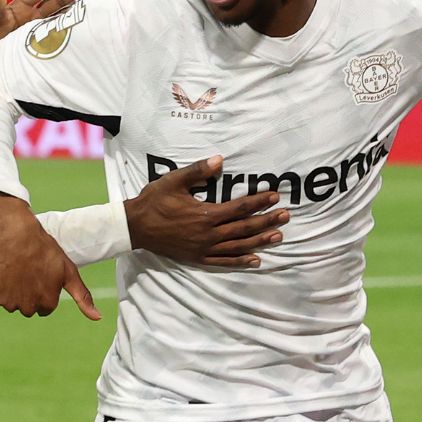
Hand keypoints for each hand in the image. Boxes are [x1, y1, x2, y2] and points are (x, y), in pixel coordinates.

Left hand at [0, 0, 99, 74]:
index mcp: (19, 8)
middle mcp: (32, 18)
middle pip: (57, 1)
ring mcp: (38, 34)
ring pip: (61, 18)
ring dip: (77, 10)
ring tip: (97, 2)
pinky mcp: (41, 49)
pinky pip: (59, 38)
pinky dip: (72, 33)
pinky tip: (86, 28)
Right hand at [0, 192, 100, 320]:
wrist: (16, 234)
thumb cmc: (44, 250)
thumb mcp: (69, 271)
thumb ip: (82, 297)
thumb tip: (98, 318)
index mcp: (47, 303)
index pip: (44, 308)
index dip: (43, 291)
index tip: (40, 275)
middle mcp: (28, 307)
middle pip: (27, 308)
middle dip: (28, 293)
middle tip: (28, 272)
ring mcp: (9, 302)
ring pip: (11, 303)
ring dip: (12, 291)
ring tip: (16, 270)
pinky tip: (4, 272)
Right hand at [125, 156, 289, 267]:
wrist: (135, 227)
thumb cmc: (154, 201)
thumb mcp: (174, 181)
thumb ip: (198, 171)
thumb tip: (220, 160)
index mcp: (206, 214)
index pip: (240, 207)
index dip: (259, 201)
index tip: (274, 196)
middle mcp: (209, 234)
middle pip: (244, 228)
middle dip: (267, 221)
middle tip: (285, 216)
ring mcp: (204, 249)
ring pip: (238, 246)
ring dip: (260, 241)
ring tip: (278, 236)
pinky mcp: (198, 258)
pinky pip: (223, 262)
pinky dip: (240, 261)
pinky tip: (255, 260)